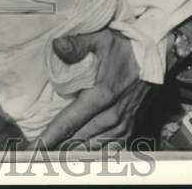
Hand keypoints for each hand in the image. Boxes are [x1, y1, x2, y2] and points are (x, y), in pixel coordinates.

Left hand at [36, 27, 151, 149]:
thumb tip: (56, 46)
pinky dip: (98, 151)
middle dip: (59, 146)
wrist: (156, 52)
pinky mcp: (132, 124)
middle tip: (41, 152)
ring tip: (58, 154)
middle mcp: (112, 114)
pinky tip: (86, 152)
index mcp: (101, 94)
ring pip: (95, 145)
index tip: (35, 149)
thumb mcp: (100, 38)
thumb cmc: (126, 45)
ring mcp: (124, 121)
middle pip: (80, 138)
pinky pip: (113, 146)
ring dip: (76, 150)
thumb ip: (77, 44)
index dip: (51, 137)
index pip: (70, 122)